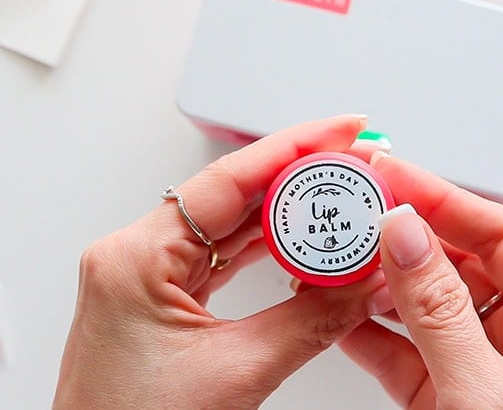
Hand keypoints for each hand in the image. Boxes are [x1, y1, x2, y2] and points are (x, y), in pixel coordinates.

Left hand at [53, 115, 394, 408]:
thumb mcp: (236, 373)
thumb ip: (312, 321)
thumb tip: (366, 286)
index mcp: (136, 259)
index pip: (227, 180)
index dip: (293, 147)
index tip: (341, 130)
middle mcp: (136, 256)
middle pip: (231, 194)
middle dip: (297, 176)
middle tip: (352, 162)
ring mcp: (148, 274)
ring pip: (229, 223)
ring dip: (286, 211)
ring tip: (336, 196)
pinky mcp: (162, 294)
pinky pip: (222, 254)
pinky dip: (266, 245)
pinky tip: (300, 238)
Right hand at [338, 154, 502, 408]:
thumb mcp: (486, 396)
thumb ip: (438, 311)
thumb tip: (404, 234)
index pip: (501, 237)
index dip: (447, 199)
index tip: (397, 177)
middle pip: (456, 260)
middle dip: (405, 232)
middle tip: (360, 205)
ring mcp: (470, 364)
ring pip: (418, 298)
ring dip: (377, 275)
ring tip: (339, 249)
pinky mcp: (435, 391)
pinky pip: (394, 344)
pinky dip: (361, 324)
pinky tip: (335, 306)